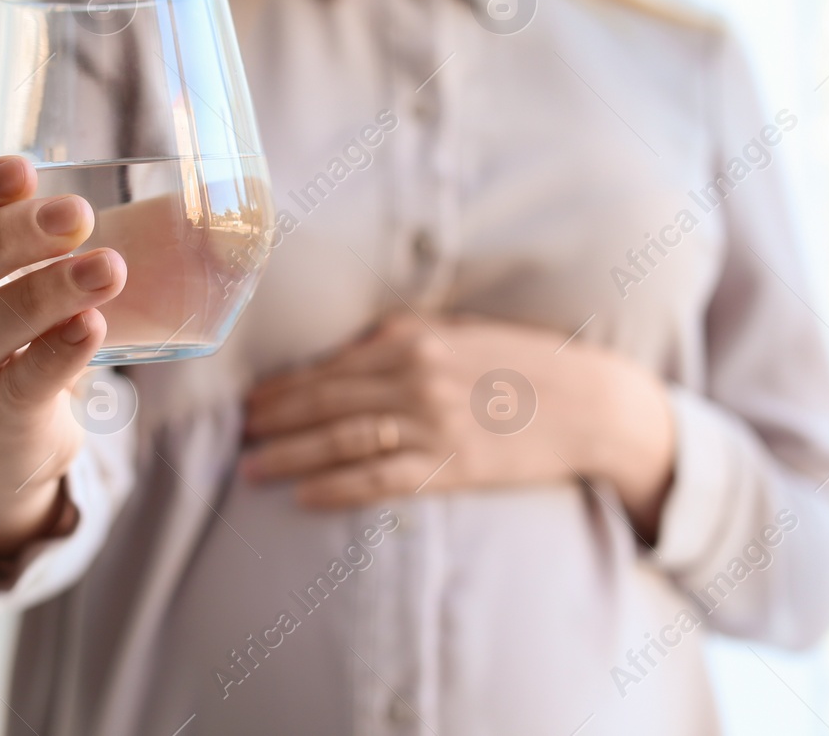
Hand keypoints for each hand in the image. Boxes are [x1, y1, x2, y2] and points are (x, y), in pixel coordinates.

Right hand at [0, 155, 126, 560]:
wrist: (5, 435)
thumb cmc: (21, 331)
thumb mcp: (17, 276)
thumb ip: (61, 233)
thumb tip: (184, 199)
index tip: (24, 171)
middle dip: (10, 236)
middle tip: (77, 214)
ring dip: (46, 292)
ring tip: (107, 269)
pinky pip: (20, 384)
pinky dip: (56, 354)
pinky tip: (90, 327)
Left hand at [241, 315, 675, 539]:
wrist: (592, 403)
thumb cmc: (523, 363)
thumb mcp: (460, 331)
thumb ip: (404, 337)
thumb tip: (348, 348)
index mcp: (411, 338)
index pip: (327, 366)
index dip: (281, 386)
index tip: (249, 401)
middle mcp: (414, 376)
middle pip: (322, 402)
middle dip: (272, 420)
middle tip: (236, 436)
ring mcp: (431, 422)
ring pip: (339, 440)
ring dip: (289, 455)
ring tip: (252, 468)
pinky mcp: (451, 465)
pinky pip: (379, 479)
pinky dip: (336, 488)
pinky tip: (305, 497)